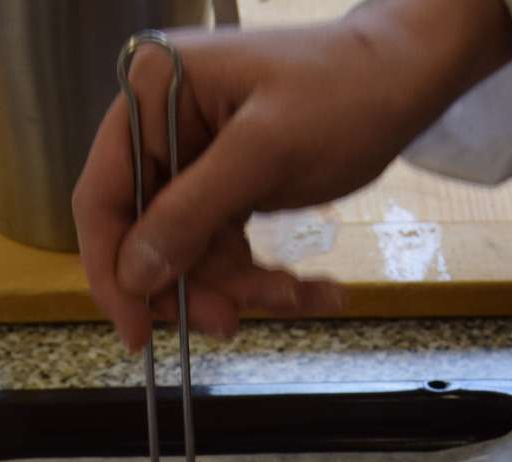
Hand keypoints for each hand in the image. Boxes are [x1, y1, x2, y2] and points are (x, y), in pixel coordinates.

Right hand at [72, 0, 511, 350]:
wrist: (410, 78)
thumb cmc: (344, 93)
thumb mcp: (263, 154)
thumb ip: (190, 214)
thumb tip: (134, 275)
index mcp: (149, 97)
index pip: (102, 197)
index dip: (113, 271)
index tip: (137, 333)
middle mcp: (160, 129)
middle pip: (146, 238)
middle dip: (194, 286)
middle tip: (232, 321)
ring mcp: (193, 162)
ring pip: (190, 256)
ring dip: (239, 288)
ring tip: (296, 297)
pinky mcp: (226, 188)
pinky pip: (225, 250)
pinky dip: (261, 278)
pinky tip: (310, 291)